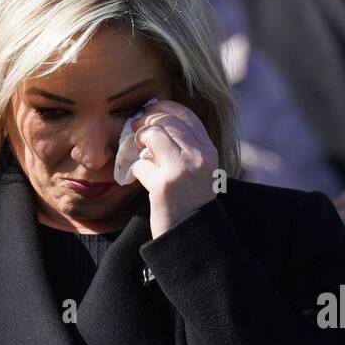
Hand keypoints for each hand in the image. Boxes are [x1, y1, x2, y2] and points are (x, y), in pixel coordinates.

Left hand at [126, 99, 219, 238]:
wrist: (191, 236)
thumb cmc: (190, 202)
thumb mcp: (199, 170)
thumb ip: (185, 147)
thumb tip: (153, 120)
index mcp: (209, 151)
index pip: (186, 115)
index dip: (164, 108)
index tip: (149, 114)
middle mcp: (199, 157)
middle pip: (165, 120)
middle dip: (145, 122)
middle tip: (136, 132)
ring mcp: (182, 170)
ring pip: (152, 134)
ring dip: (138, 142)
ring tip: (139, 154)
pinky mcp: (164, 185)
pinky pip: (139, 163)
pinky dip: (135, 170)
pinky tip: (143, 180)